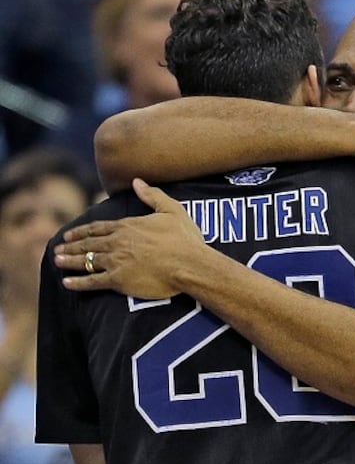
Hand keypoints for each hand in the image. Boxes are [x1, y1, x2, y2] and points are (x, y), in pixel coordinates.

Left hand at [54, 179, 205, 298]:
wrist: (189, 264)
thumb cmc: (184, 239)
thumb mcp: (171, 210)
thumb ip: (152, 195)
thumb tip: (137, 181)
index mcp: (128, 226)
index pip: (99, 228)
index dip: (82, 231)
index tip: (70, 234)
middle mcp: (117, 242)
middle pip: (88, 243)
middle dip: (71, 246)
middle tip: (58, 249)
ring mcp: (116, 261)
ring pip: (87, 260)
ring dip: (70, 260)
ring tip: (57, 261)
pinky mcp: (118, 280)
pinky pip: (92, 281)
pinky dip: (78, 283)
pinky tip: (66, 283)